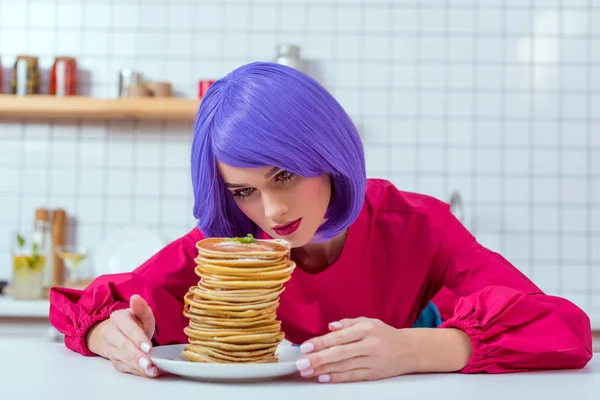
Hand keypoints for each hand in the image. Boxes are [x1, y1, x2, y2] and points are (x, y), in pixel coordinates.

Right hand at [86, 294, 157, 377]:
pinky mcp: (113, 360)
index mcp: (118, 318)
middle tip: (149, 363)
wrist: (118, 332)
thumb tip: (135, 298)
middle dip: (137, 355)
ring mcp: (109, 348)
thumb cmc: (135, 323)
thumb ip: (141, 308)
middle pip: (123, 345)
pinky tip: (147, 373)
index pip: (128, 328)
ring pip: (122, 358)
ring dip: (138, 366)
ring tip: (151, 371)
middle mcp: (110, 333)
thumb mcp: (141, 314)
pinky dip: (136, 371)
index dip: (138, 338)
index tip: (149, 347)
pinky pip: (124, 367)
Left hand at [295, 317, 418, 382]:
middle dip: (318, 358)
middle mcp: (369, 345)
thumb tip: (330, 327)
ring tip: (307, 371)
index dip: (321, 342)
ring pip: (344, 366)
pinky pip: (352, 376)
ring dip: (323, 369)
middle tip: (302, 363)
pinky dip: (337, 378)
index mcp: (367, 329)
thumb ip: (348, 323)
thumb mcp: (369, 322)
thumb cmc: (385, 334)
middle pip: (340, 353)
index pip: (340, 337)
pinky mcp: (374, 374)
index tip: (306, 347)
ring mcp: (372, 361)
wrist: (410, 350)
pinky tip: (324, 377)